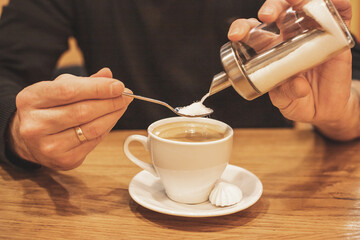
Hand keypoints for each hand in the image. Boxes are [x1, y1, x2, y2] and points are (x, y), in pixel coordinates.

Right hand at [9, 68, 132, 169]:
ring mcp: (48, 146)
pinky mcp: (64, 160)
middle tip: (125, 96)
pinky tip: (111, 119)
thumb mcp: (57, 89)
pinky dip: (107, 128)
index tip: (118, 86)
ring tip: (122, 105)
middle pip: (83, 111)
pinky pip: (94, 142)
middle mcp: (35, 125)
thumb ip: (83, 82)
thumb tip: (108, 75)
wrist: (29, 140)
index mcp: (30, 100)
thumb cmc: (47, 109)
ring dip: (113, 115)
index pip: (68, 91)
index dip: (98, 88)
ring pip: (92, 128)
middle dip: (110, 102)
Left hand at [228, 0, 359, 140]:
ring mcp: (310, 33)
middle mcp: (287, 37)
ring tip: (296, 1)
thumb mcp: (285, 101)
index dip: (242, 28)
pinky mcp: (334, 35)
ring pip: (303, 6)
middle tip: (266, 16)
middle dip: (270, 8)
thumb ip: (286, 93)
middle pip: (277, 12)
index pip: (252, 32)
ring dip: (298, 0)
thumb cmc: (298, 100)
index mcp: (268, 50)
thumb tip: (297, 86)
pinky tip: (332, 3)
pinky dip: (336, 4)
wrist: (324, 108)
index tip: (235, 35)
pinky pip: (337, 13)